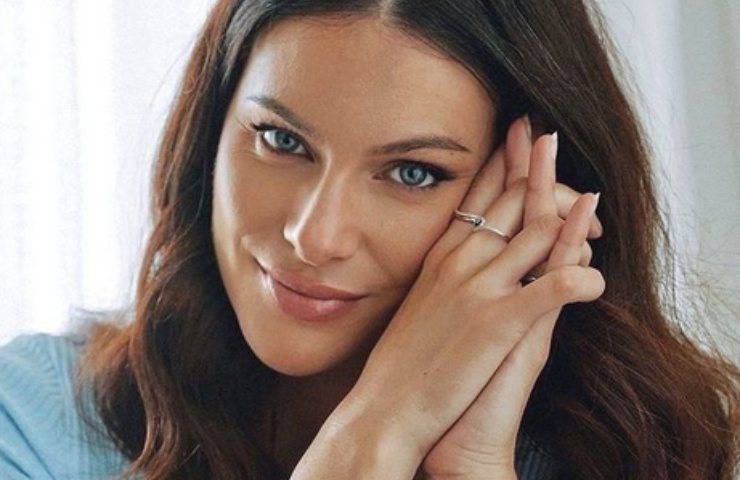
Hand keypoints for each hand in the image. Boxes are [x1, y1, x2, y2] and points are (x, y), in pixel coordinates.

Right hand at [339, 115, 604, 477]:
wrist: (384, 406)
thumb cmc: (399, 362)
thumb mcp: (417, 303)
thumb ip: (442, 276)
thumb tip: (460, 262)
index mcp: (440, 255)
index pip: (476, 192)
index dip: (504, 158)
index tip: (521, 132)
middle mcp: (459, 260)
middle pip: (512, 198)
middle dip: (544, 173)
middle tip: (565, 160)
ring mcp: (478, 287)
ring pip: (537, 229)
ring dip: (573, 220)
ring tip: (596, 214)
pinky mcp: (498, 322)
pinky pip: (555, 286)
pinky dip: (583, 280)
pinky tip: (597, 282)